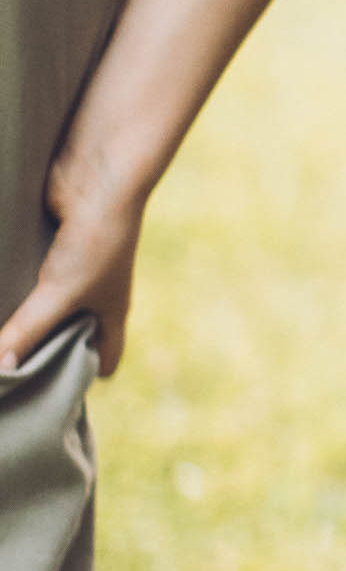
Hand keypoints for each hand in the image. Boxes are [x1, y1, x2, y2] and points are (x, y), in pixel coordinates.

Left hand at [0, 139, 147, 378]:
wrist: (96, 176)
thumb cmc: (96, 240)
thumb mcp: (59, 294)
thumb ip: (27, 331)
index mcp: (110, 315)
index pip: (104, 361)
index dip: (83, 380)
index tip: (47, 395)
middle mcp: (91, 298)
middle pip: (68, 339)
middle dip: (42, 354)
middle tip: (6, 376)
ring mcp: (69, 274)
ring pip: (42, 310)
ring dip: (20, 321)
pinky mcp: (47, 251)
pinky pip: (26, 280)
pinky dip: (10, 289)